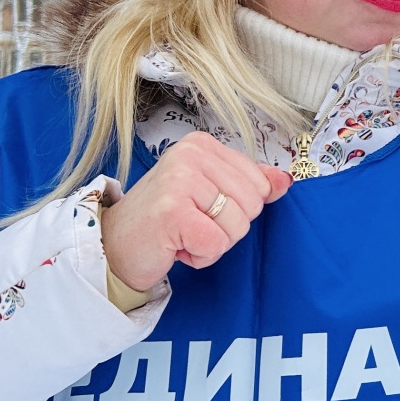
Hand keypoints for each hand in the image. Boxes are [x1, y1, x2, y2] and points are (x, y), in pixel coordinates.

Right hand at [98, 132, 292, 289]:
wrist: (114, 246)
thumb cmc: (164, 220)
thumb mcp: (209, 193)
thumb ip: (249, 183)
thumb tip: (285, 180)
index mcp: (201, 144)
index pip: (259, 181)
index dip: (238, 207)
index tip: (202, 208)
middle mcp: (190, 154)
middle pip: (253, 204)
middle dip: (227, 227)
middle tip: (192, 225)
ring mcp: (179, 181)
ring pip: (237, 225)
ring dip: (214, 243)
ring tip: (183, 234)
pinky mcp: (172, 212)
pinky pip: (216, 244)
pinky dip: (201, 256)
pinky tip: (177, 246)